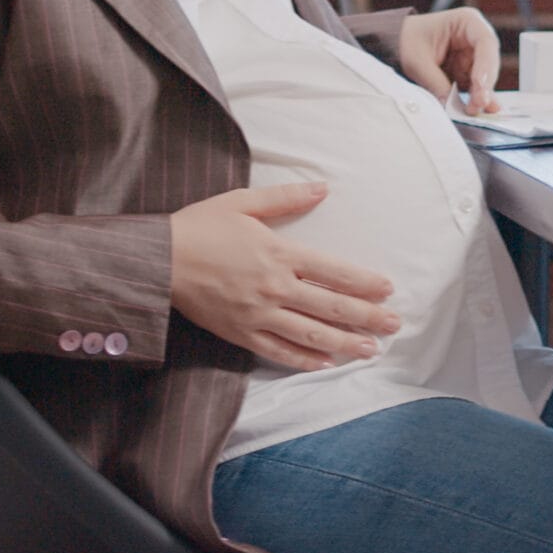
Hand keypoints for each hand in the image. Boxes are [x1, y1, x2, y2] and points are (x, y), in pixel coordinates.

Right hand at [167, 182, 398, 369]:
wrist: (157, 259)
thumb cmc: (200, 226)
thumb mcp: (244, 202)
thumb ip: (287, 198)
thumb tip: (324, 188)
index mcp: (279, 253)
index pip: (333, 272)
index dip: (364, 283)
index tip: (387, 290)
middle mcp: (274, 287)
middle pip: (330, 307)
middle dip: (367, 318)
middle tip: (394, 326)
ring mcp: (257, 314)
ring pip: (310, 334)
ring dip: (344, 344)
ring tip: (371, 350)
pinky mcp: (239, 333)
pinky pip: (277, 351)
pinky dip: (303, 360)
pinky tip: (325, 364)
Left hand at [397, 7, 502, 112]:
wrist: (396, 45)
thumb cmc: (407, 42)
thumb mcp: (418, 62)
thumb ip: (436, 83)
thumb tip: (449, 105)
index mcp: (467, 22)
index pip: (485, 41)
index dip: (487, 64)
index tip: (480, 84)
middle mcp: (474, 39)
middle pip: (488, 63)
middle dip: (484, 85)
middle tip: (478, 104)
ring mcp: (472, 57)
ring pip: (484, 78)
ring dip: (479, 95)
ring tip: (472, 110)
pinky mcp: (467, 73)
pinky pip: (473, 88)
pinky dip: (471, 99)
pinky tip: (470, 110)